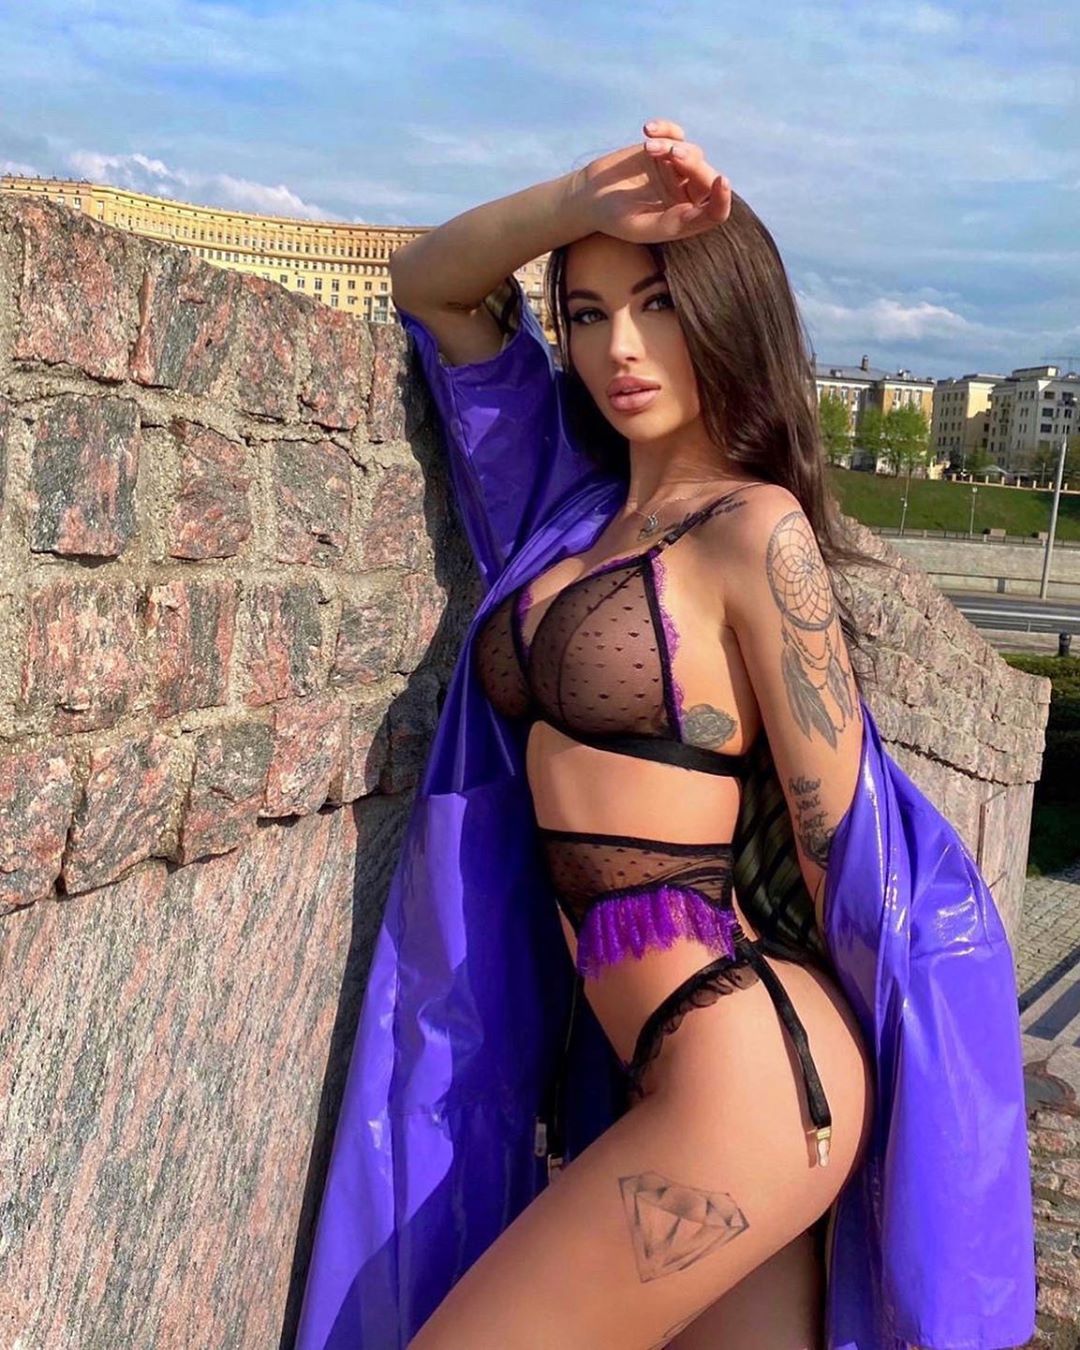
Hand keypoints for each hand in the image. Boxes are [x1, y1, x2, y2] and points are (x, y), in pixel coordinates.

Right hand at [570, 118, 731, 244]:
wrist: (590, 196)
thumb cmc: (613, 217)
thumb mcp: (639, 226)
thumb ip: (669, 223)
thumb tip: (697, 211)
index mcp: (686, 220)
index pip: (715, 212)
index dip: (722, 198)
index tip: (721, 180)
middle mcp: (687, 196)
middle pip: (705, 176)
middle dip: (691, 162)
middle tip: (671, 153)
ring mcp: (677, 172)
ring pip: (691, 153)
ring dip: (671, 145)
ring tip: (647, 147)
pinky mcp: (664, 150)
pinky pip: (676, 134)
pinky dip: (666, 129)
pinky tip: (647, 129)